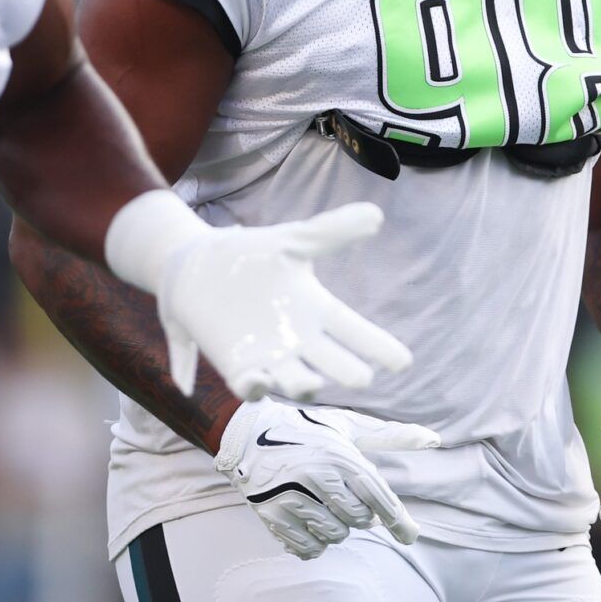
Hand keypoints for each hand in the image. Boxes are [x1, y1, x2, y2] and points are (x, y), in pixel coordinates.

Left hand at [160, 201, 411, 400]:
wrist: (197, 266)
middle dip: (346, 372)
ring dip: (302, 385)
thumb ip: (333, 231)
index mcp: (316, 310)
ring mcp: (268, 356)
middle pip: (332, 364)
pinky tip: (257, 378)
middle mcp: (298, 340)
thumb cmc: (252, 254)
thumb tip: (376, 214)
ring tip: (310, 383)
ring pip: (293, 381)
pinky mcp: (235, 365)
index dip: (378, 346)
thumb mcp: (294, 241)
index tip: (403, 361)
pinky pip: (249, 385)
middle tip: (362, 377)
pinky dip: (254, 387)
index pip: (355, 332)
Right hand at [215, 397, 439, 559]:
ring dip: (336, 526)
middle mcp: (316, 477)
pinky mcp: (272, 517)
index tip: (411, 536)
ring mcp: (292, 499)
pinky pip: (309, 548)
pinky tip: (307, 519)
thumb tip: (433, 439)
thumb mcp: (347, 425)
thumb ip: (390, 435)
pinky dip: (315, 541)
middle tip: (344, 496)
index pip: (378, 496)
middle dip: (359, 514)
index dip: (398, 520)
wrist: (247, 435)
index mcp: (338, 454)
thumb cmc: (306, 429)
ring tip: (323, 503)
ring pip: (335, 535)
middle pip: (359, 520)